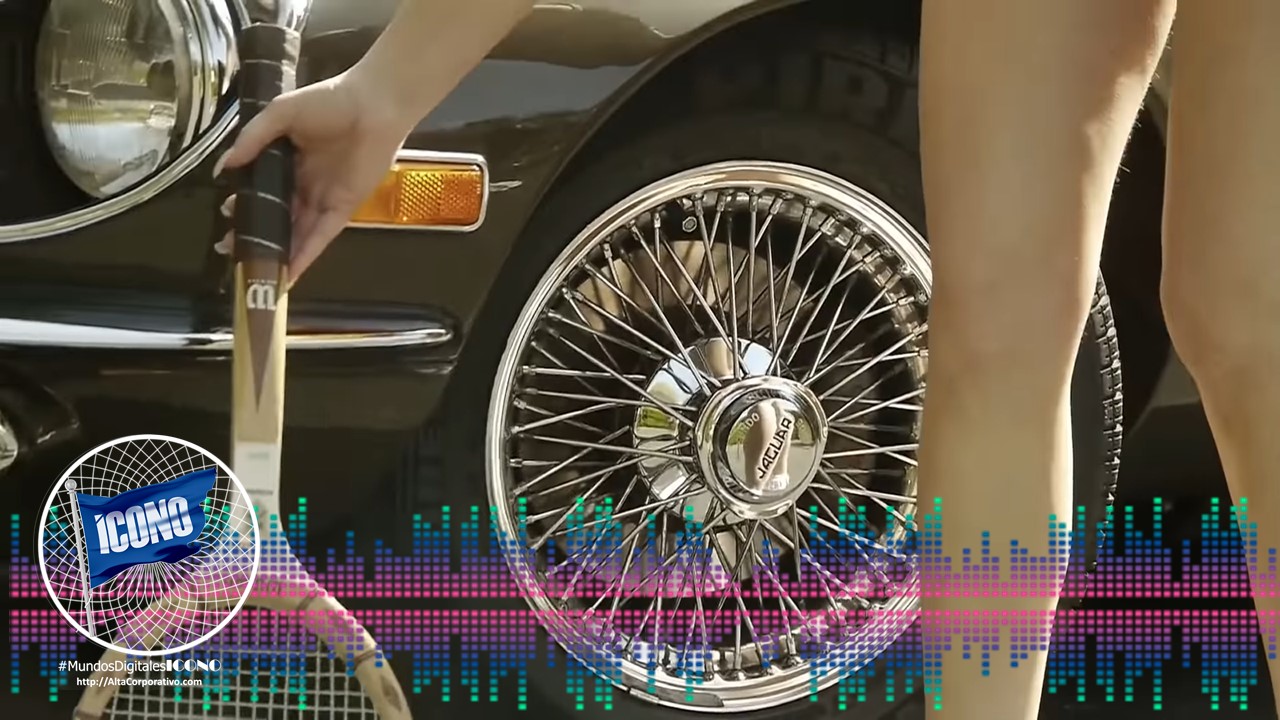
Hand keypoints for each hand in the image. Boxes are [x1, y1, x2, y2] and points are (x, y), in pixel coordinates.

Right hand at [213, 69, 415, 283]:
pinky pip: (321, 237)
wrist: (374, 105)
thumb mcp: (282, 113)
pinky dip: (306, 256)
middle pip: (277, 217)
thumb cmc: (330, 102)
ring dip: (277, 252)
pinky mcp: (343, 209)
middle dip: (255, 234)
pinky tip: (288, 273)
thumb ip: (253, 138)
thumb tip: (223, 167)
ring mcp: (324, 198)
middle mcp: (304, 184)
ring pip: (297, 233)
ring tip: (254, 269)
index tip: (226, 216)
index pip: (263, 190)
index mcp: (287, 160)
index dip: (246, 204)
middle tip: (230, 248)